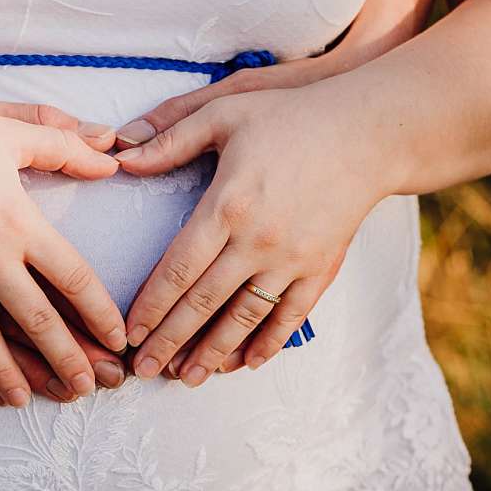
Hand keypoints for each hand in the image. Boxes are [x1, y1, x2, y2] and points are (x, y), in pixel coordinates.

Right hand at [0, 84, 126, 407]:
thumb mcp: (5, 130)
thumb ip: (63, 144)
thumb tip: (112, 157)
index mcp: (18, 221)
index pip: (74, 278)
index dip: (100, 313)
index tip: (116, 338)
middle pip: (38, 320)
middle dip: (66, 359)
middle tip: (86, 388)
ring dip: (8, 374)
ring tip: (25, 399)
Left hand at [115, 84, 378, 386]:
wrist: (370, 132)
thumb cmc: (293, 116)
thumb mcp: (226, 110)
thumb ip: (171, 135)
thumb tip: (121, 156)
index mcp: (227, 205)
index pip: (178, 268)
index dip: (151, 305)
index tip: (129, 333)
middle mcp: (258, 240)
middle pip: (203, 304)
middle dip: (169, 342)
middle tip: (142, 371)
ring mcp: (292, 259)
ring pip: (243, 318)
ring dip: (212, 354)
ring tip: (186, 380)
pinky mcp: (320, 268)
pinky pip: (290, 316)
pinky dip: (267, 343)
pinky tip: (245, 364)